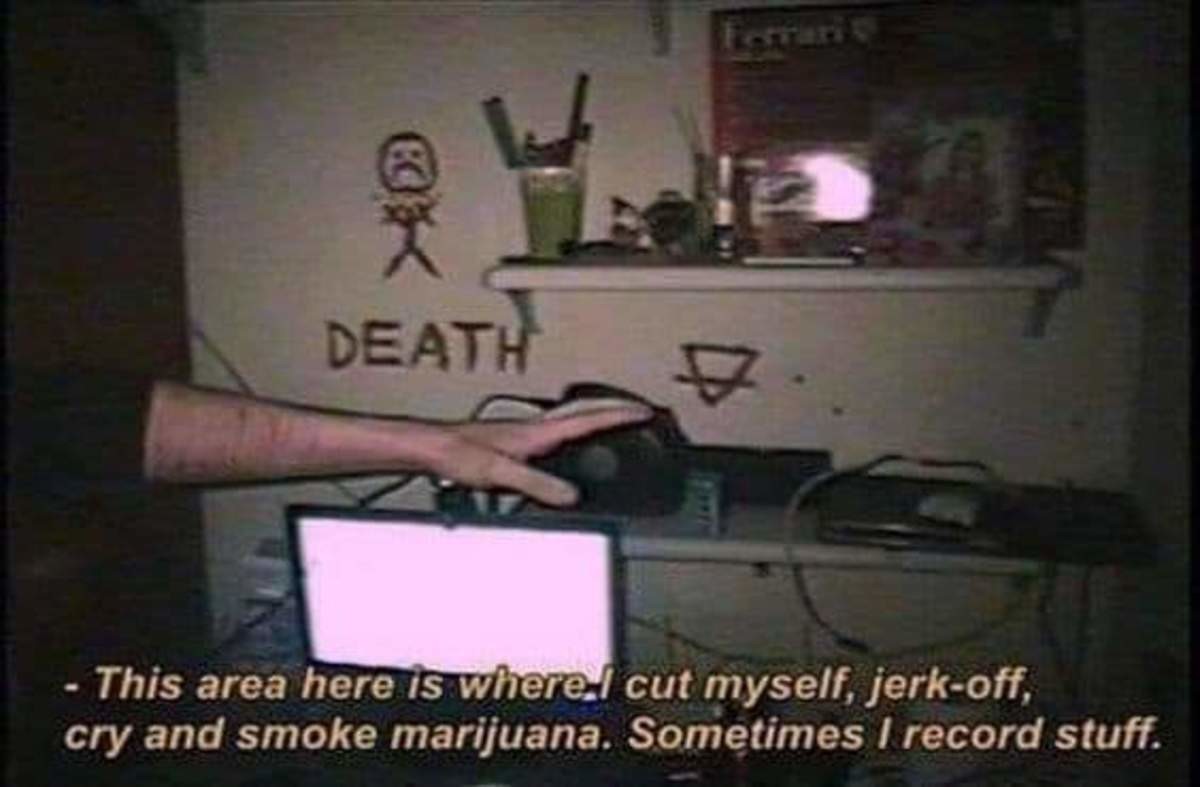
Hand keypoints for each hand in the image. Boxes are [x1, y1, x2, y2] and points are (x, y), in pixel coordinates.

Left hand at [423, 404, 651, 506]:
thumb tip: (570, 495)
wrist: (431, 448)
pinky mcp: (515, 443)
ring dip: (595, 415)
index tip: (644, 412)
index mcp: (537, 431)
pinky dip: (575, 432)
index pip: (587, 418)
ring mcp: (525, 434)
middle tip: (638, 409)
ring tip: (615, 421)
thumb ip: (536, 483)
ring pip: (570, 418)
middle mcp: (534, 428)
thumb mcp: (500, 473)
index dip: (619, 415)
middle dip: (614, 408)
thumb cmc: (458, 453)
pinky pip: (556, 432)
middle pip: (583, 411)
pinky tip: (569, 446)